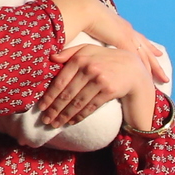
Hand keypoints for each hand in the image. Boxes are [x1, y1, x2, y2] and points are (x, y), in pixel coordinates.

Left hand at [37, 42, 153, 128]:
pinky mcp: (109, 90)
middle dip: (55, 109)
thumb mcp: (89, 50)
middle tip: (46, 120)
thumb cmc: (106, 59)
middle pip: (67, 93)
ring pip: (77, 102)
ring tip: (56, 124)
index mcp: (79, 58)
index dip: (49, 96)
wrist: (133, 69)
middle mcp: (89, 68)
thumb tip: (52, 58)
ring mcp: (100, 80)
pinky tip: (72, 122)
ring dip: (65, 115)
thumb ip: (70, 52)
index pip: (60, 81)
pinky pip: (91, 106)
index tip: (41, 107)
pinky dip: (80, 115)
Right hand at [81, 9, 172, 87]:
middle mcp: (128, 30)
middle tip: (164, 75)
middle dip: (156, 62)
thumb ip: (98, 36)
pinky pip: (136, 56)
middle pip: (146, 49)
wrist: (82, 10)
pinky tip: (147, 76)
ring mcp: (127, 35)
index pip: (140, 39)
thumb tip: (93, 43)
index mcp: (122, 26)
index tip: (158, 54)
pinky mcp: (123, 39)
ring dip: (154, 68)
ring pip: (145, 55)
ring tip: (162, 79)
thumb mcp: (95, 27)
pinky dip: (142, 67)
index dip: (149, 48)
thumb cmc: (83, 17)